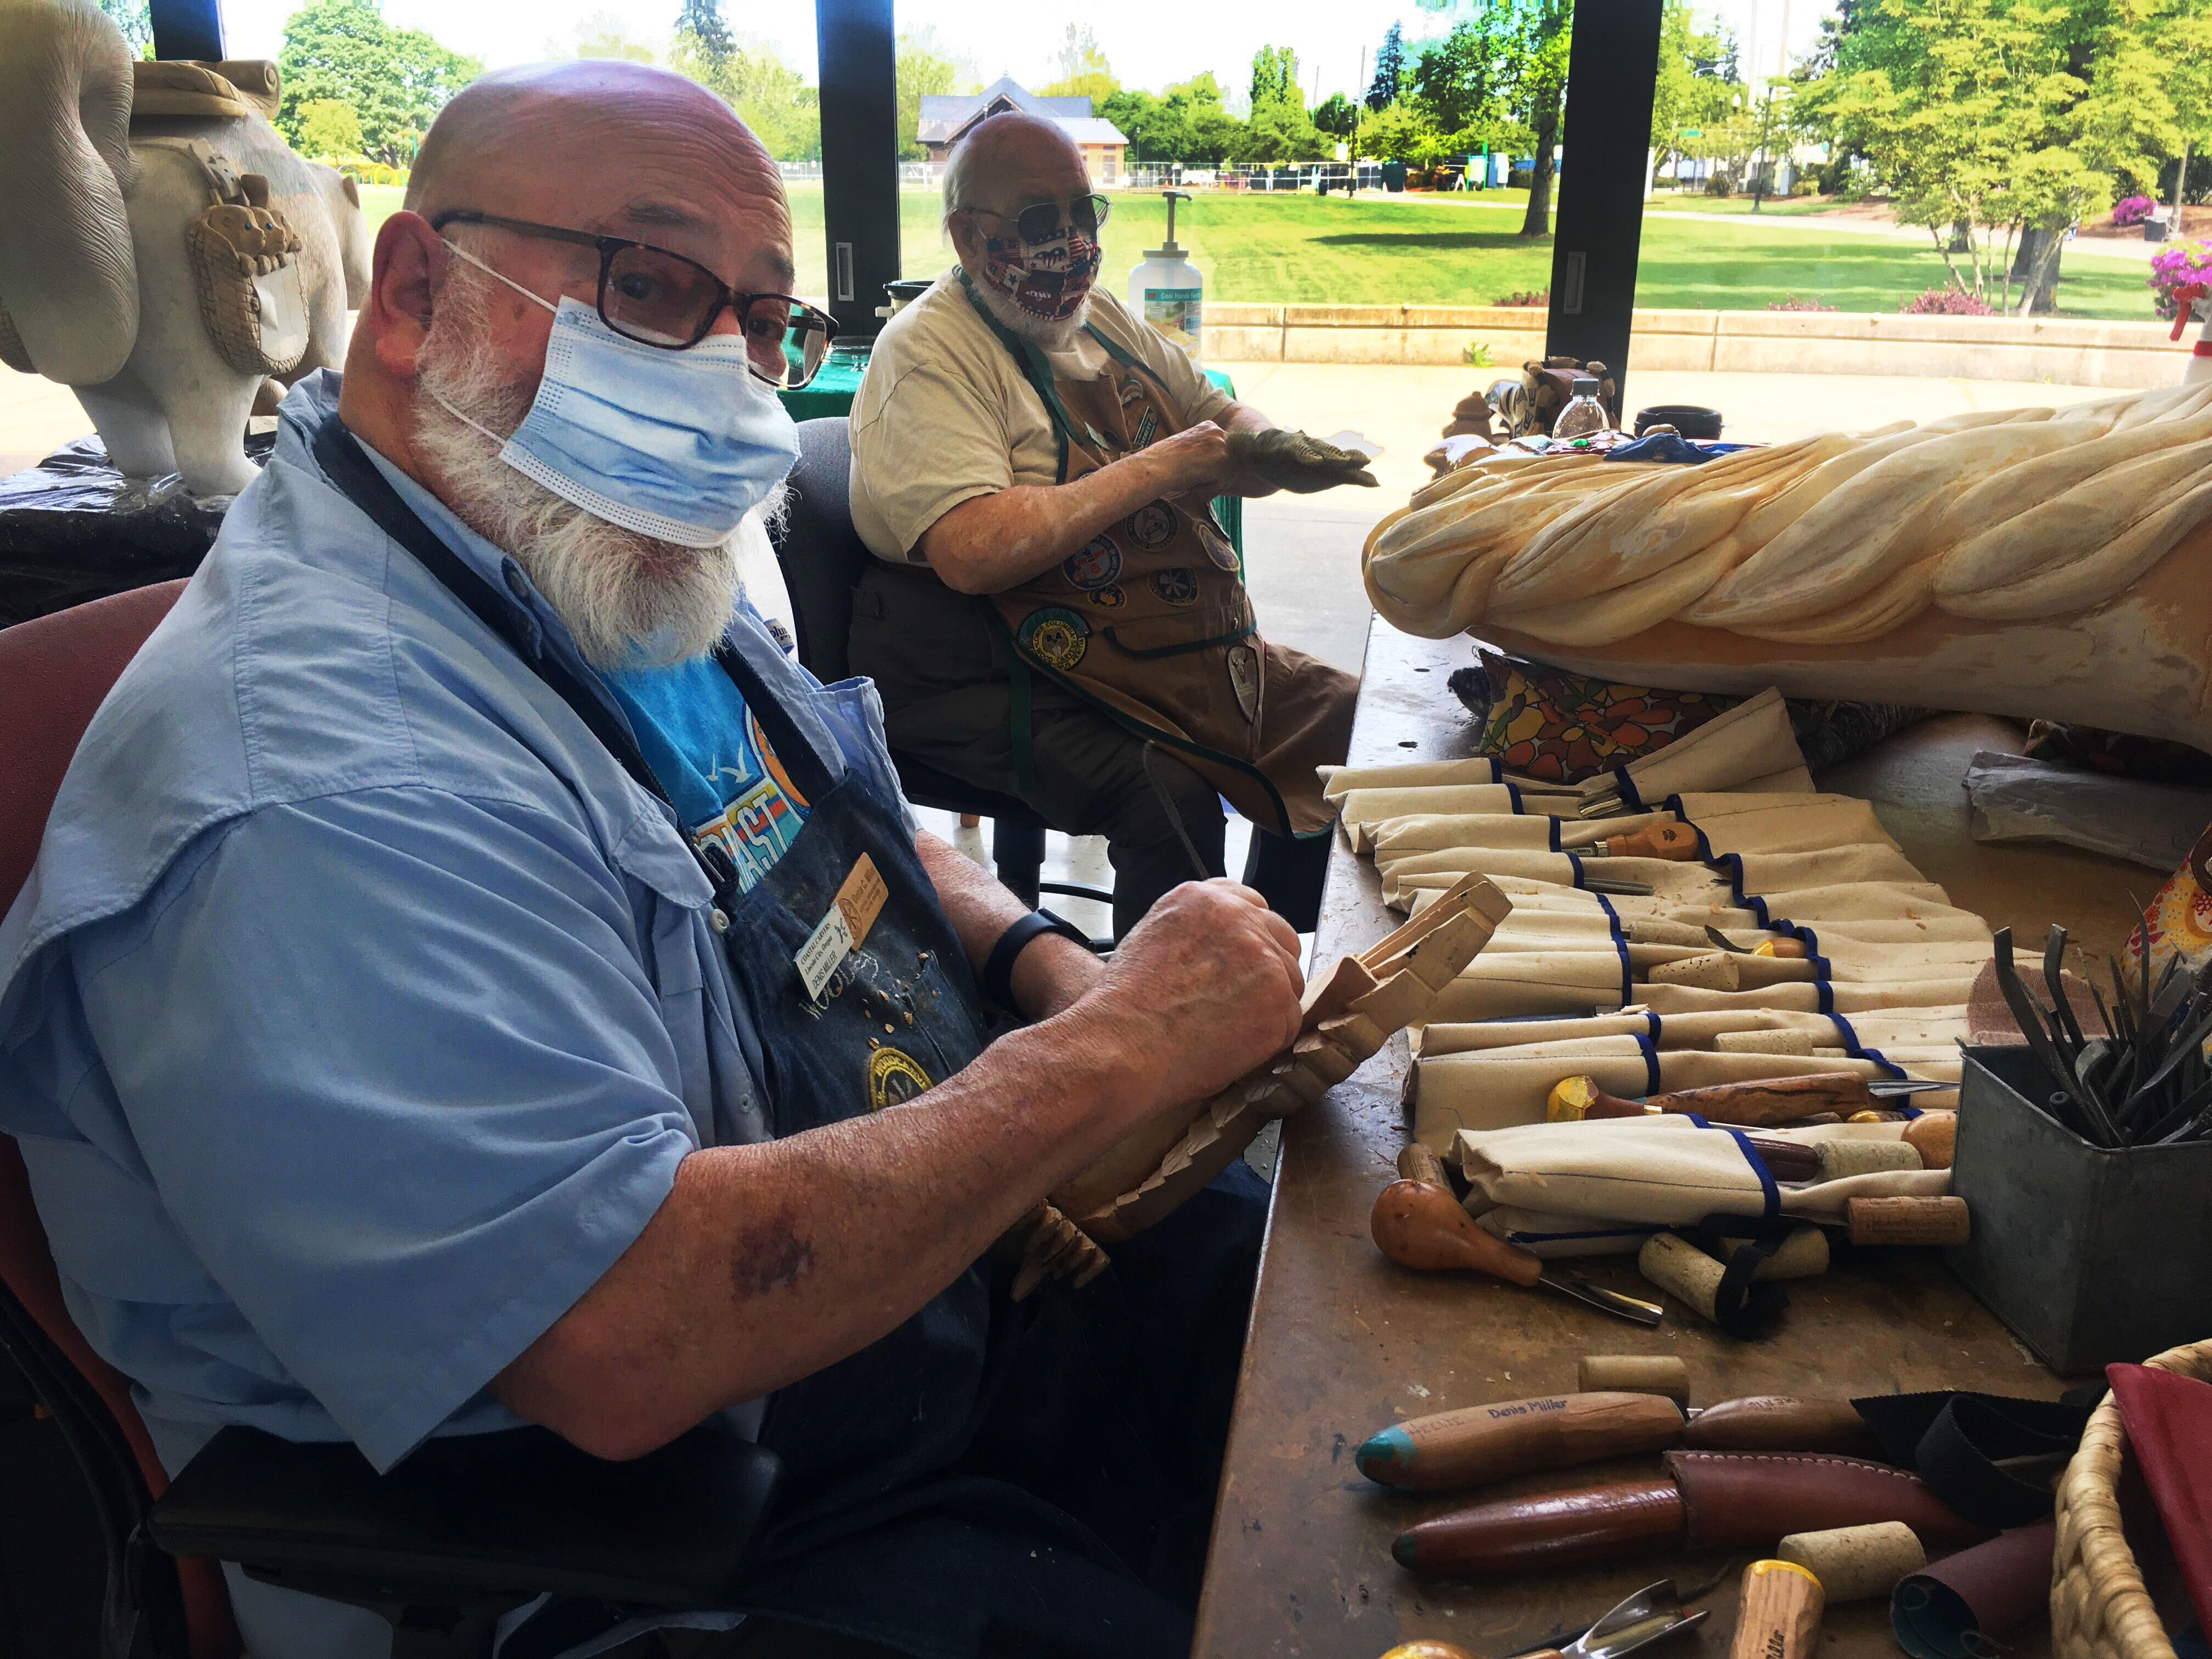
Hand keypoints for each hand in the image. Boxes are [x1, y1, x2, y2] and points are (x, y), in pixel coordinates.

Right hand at [1066, 880, 1304, 1116]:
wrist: (1120, 1046)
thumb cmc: (1124, 1007)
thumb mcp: (1151, 939)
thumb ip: (1194, 931)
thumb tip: (1219, 948)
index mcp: (1205, 900)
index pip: (1253, 904)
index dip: (1250, 937)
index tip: (1242, 961)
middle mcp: (1239, 919)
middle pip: (1282, 939)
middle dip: (1267, 970)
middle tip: (1238, 1002)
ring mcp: (1264, 959)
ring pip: (1289, 983)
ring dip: (1268, 1006)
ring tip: (1223, 1028)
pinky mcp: (1278, 1002)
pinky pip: (1289, 1022)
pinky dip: (1267, 1040)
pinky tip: (1230, 1047)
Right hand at [1140, 419, 1235, 497]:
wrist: (1156, 466)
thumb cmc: (1165, 460)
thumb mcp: (1189, 447)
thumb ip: (1204, 451)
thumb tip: (1215, 466)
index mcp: (1210, 426)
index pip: (1222, 450)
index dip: (1211, 466)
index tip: (1196, 471)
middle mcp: (1218, 432)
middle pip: (1228, 462)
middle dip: (1215, 475)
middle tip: (1195, 481)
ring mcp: (1221, 446)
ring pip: (1226, 473)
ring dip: (1211, 482)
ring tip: (1192, 481)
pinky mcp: (1221, 462)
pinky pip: (1222, 483)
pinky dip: (1208, 488)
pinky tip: (1193, 483)